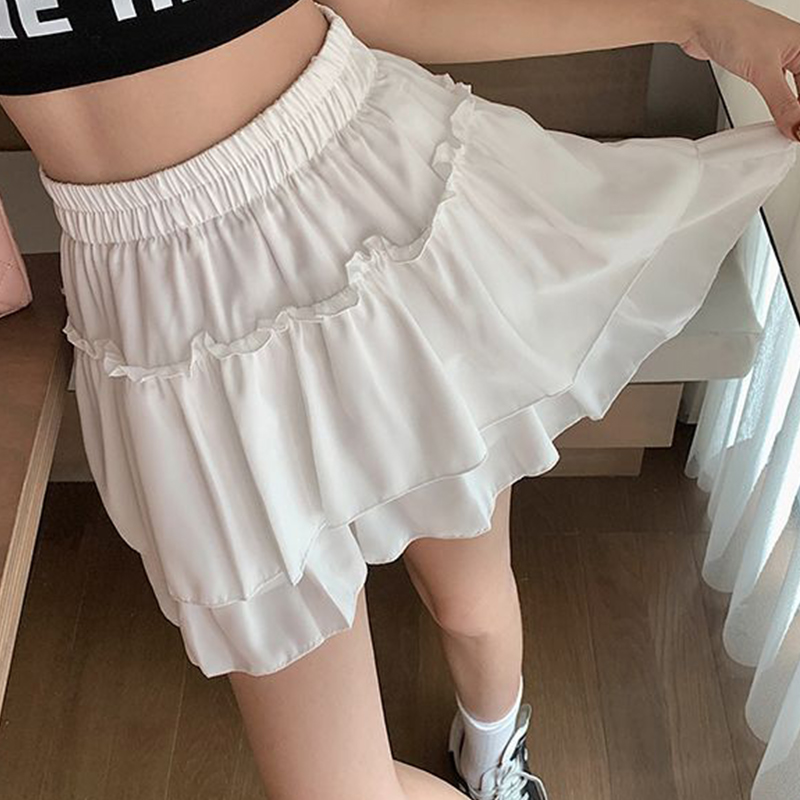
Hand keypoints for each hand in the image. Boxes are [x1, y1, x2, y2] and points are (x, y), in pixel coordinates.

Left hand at [677, 0, 799, 140]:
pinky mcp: (758, 68)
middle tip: (793, 134)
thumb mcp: (762, 71)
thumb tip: (796, 127)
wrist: (698, 22)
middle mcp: (794, 51)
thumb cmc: (732, 27)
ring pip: (792, 91)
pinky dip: (775, 107)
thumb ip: (781, 103)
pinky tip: (774, 119)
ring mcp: (776, 59)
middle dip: (799, 113)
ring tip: (786, 131)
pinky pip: (775, 91)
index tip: (798, 131)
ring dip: (789, 111)